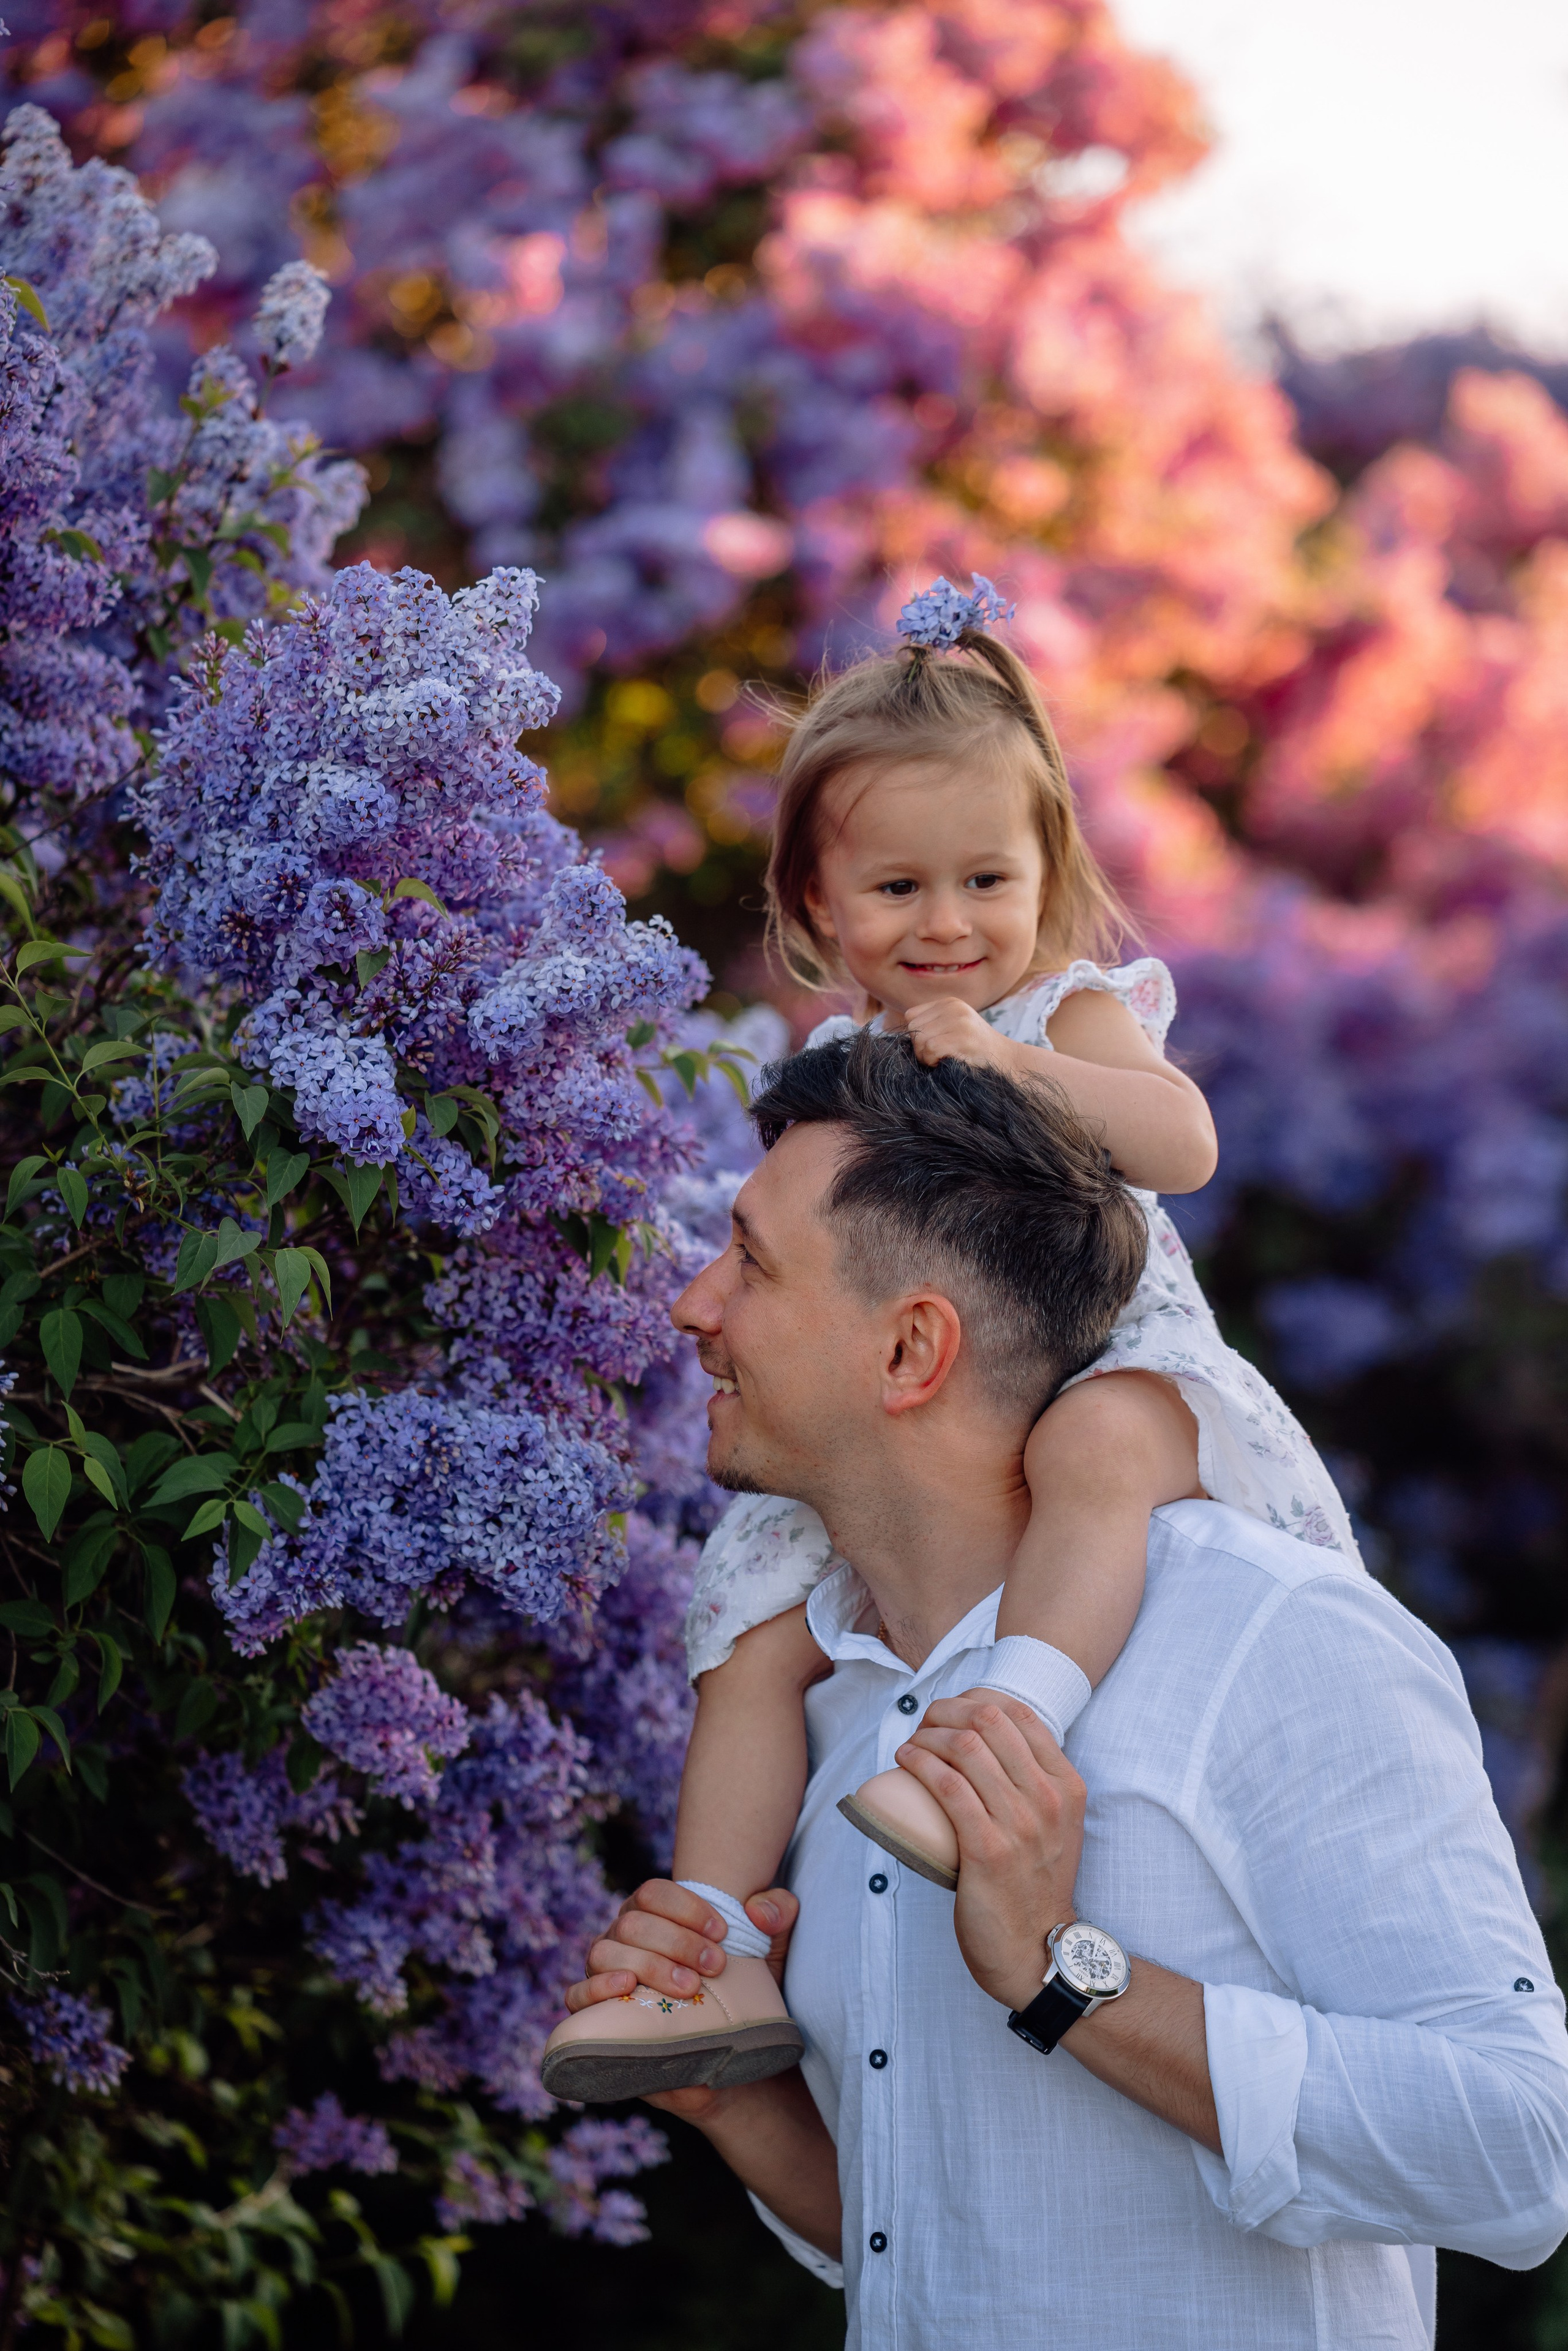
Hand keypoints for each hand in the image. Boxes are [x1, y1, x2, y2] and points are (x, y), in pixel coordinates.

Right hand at [561, 1879, 798, 2121]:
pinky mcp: (598, 2017)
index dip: (686, 1907)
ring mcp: (607, 1977)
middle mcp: (624, 1940)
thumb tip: (760, 1911)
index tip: (724, 1931)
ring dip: (648, 1965)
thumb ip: (779, 1913)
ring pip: (604, 1953)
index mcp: (656, 1915)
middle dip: (677, 1942)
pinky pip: (575, 1996)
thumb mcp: (773, 1949)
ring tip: (687, 1988)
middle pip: (632, 1922)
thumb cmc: (749, 1989)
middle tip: (715, 1967)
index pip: (654, 1892)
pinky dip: (594, 1989)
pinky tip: (625, 1990)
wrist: (738, 2054)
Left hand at [897, 1692, 1083, 2012]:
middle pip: (990, 1719)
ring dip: (927, 1734)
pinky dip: (920, 1762)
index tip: (952, 1711)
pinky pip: (947, 1785)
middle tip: (925, 1723)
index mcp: (1067, 1785)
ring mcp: (1020, 1823)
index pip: (1020, 1713)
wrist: (1035, 1948)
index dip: (976, 1699)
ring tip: (912, 1744)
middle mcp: (1048, 1798)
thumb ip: (1036, 1785)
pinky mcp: (988, 1849)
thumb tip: (990, 1745)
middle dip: (947, 1709)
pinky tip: (906, 1760)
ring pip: (965, 1747)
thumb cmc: (1033, 1883)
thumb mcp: (1055, 1825)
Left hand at [902, 996, 1012, 1072]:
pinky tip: (946, 1062)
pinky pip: (929, 1050)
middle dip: (919, 1047)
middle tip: (936, 1056)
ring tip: (942, 1059)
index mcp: (950, 1003)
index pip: (911, 1016)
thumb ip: (933, 1024)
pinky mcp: (961, 1038)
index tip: (931, 1045)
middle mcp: (953, 1007)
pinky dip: (933, 1061)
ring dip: (926, 1057)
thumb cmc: (976, 1049)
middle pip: (912, 1028)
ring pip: (919, 1040)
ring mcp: (958, 1021)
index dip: (916, 1034)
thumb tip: (902, 1033)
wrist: (1007, 1060)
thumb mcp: (956, 1026)